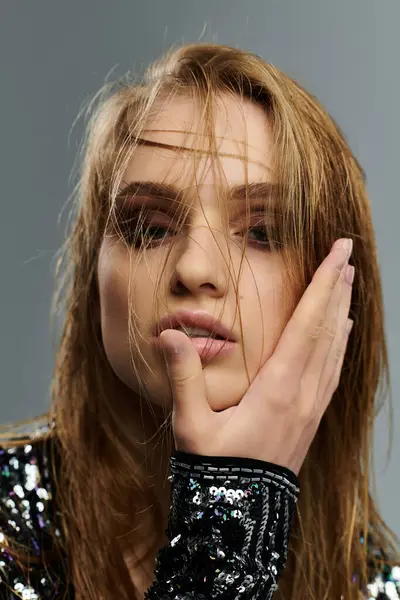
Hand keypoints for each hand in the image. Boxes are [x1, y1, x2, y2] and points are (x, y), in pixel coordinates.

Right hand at [159, 238, 353, 474]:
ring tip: (346, 282)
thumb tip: (166, 334)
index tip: (337, 253)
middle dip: (337, 288)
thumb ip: (182, 378)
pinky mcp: (312, 417)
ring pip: (335, 348)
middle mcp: (304, 393)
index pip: (308, 324)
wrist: (241, 518)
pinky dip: (340, 342)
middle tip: (346, 254)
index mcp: (279, 388)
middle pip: (328, 329)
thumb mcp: (191, 426)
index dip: (323, 284)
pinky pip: (334, 370)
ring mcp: (312, 407)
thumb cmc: (214, 472)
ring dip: (341, 310)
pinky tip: (342, 331)